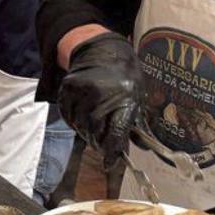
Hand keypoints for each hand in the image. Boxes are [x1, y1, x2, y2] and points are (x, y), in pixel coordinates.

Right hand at [58, 32, 143, 168]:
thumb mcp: (138, 95)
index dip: (113, 152)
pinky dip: (74, 122)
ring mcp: (81, 91)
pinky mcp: (67, 89)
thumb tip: (147, 148)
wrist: (101, 50)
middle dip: (99, 143)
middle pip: (95, 132)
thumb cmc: (124, 75)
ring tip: (94, 128)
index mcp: (123, 97)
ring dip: (87, 133)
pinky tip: (82, 117)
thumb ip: (139, 122)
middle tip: (103, 145)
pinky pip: (68, 116)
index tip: (110, 164)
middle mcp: (101, 94)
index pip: (116, 132)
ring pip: (80, 126)